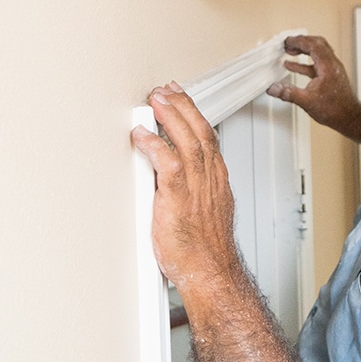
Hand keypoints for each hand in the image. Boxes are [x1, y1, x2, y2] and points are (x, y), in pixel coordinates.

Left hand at [132, 83, 308, 361]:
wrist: (211, 271)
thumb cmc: (207, 251)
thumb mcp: (209, 212)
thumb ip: (197, 191)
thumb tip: (179, 183)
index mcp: (218, 180)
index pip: (209, 138)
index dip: (196, 116)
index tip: (184, 101)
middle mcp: (210, 177)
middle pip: (201, 131)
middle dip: (184, 106)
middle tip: (168, 89)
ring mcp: (196, 185)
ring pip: (187, 140)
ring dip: (171, 116)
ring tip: (156, 99)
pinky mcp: (178, 196)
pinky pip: (167, 162)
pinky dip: (155, 145)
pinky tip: (142, 134)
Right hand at [268, 34, 360, 153]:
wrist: (348, 118)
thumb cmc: (334, 110)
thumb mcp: (307, 102)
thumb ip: (288, 93)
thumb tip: (274, 88)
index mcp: (328, 67)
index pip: (313, 45)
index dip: (299, 41)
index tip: (288, 41)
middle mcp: (332, 65)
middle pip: (318, 44)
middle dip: (302, 42)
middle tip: (288, 43)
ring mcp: (333, 69)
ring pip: (318, 52)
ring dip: (304, 50)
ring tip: (290, 51)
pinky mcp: (331, 76)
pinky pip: (316, 63)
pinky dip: (304, 62)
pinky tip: (292, 65)